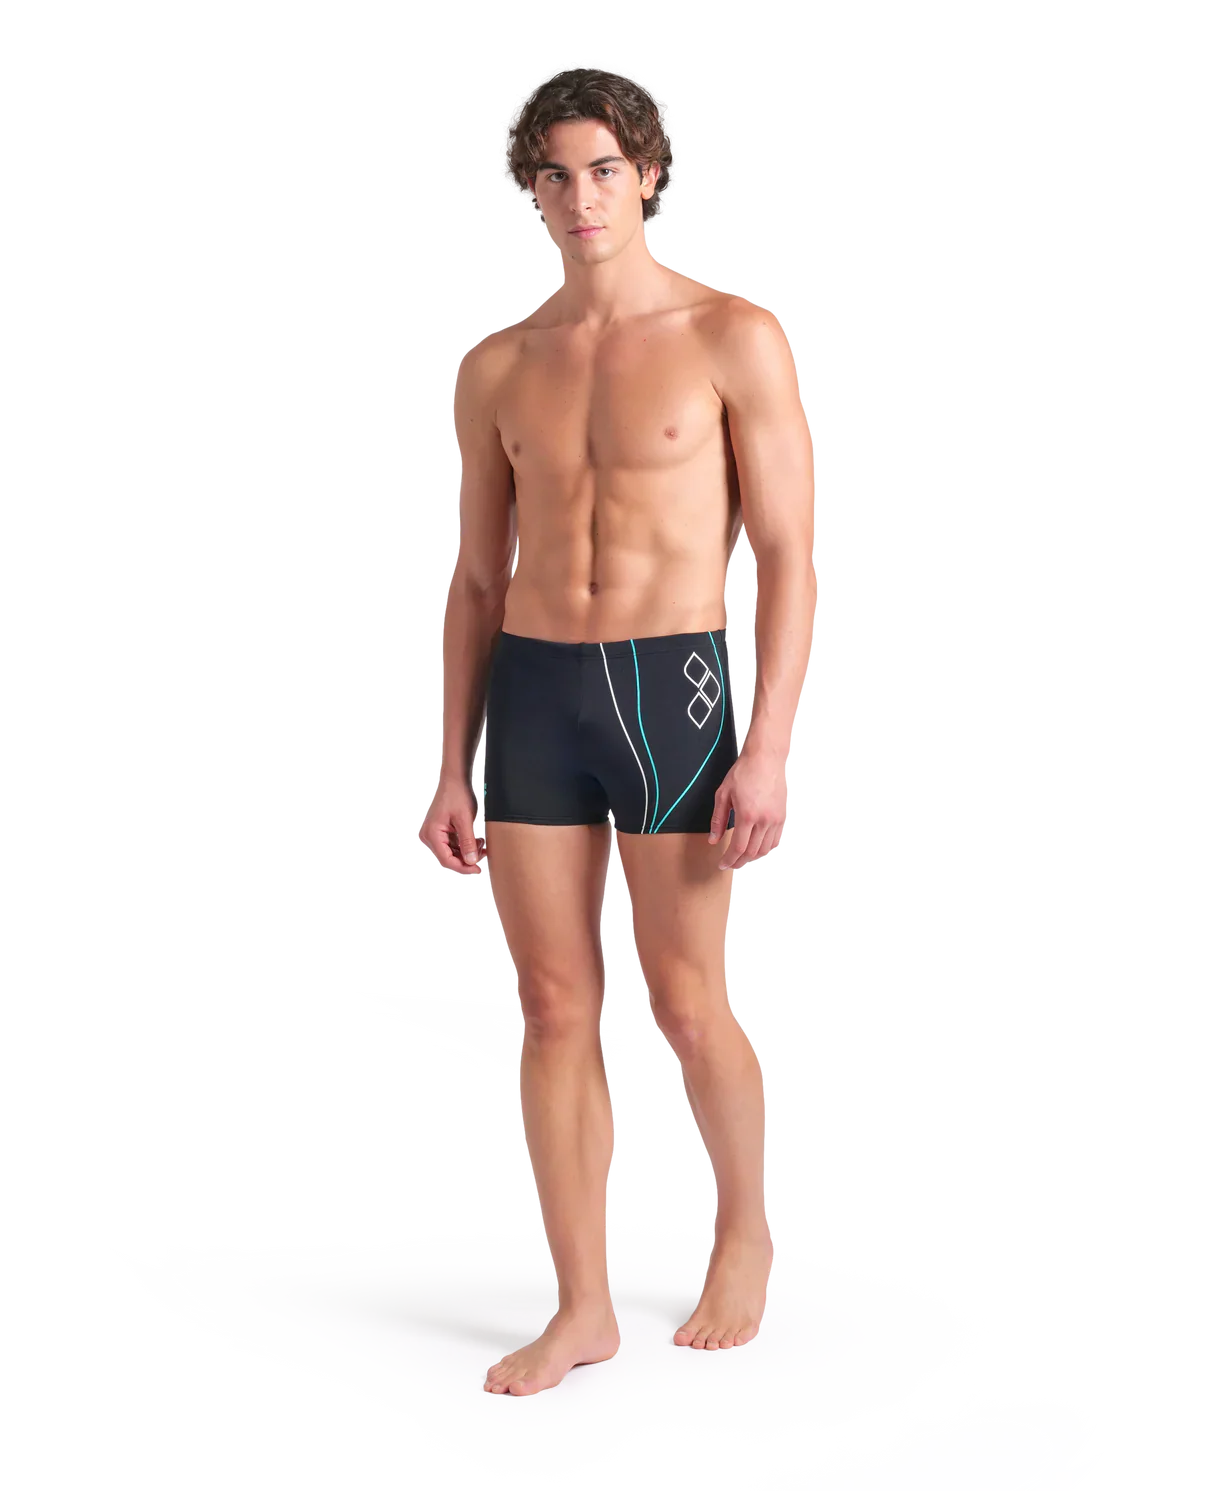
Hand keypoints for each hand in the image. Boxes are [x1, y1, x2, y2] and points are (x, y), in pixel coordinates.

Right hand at [418, 776, 486, 876]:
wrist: (453, 779)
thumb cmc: (457, 794)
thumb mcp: (465, 819)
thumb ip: (468, 841)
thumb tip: (472, 861)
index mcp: (432, 834)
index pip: (447, 860)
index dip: (463, 867)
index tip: (478, 869)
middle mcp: (429, 835)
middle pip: (448, 858)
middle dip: (466, 861)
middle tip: (482, 861)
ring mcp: (433, 833)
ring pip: (451, 852)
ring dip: (466, 853)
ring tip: (482, 849)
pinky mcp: (439, 830)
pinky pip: (451, 844)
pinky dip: (464, 845)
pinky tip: (476, 842)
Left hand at [708, 748, 789, 869]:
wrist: (767, 757)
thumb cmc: (745, 772)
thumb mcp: (723, 794)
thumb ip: (718, 820)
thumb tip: (713, 839)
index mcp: (748, 815)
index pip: (738, 848)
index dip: (729, 860)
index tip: (723, 865)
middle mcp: (765, 820)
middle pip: (752, 852)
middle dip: (740, 862)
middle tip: (731, 865)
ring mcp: (777, 819)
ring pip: (766, 849)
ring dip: (753, 858)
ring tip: (742, 859)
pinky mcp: (784, 816)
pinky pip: (777, 841)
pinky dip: (767, 849)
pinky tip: (758, 849)